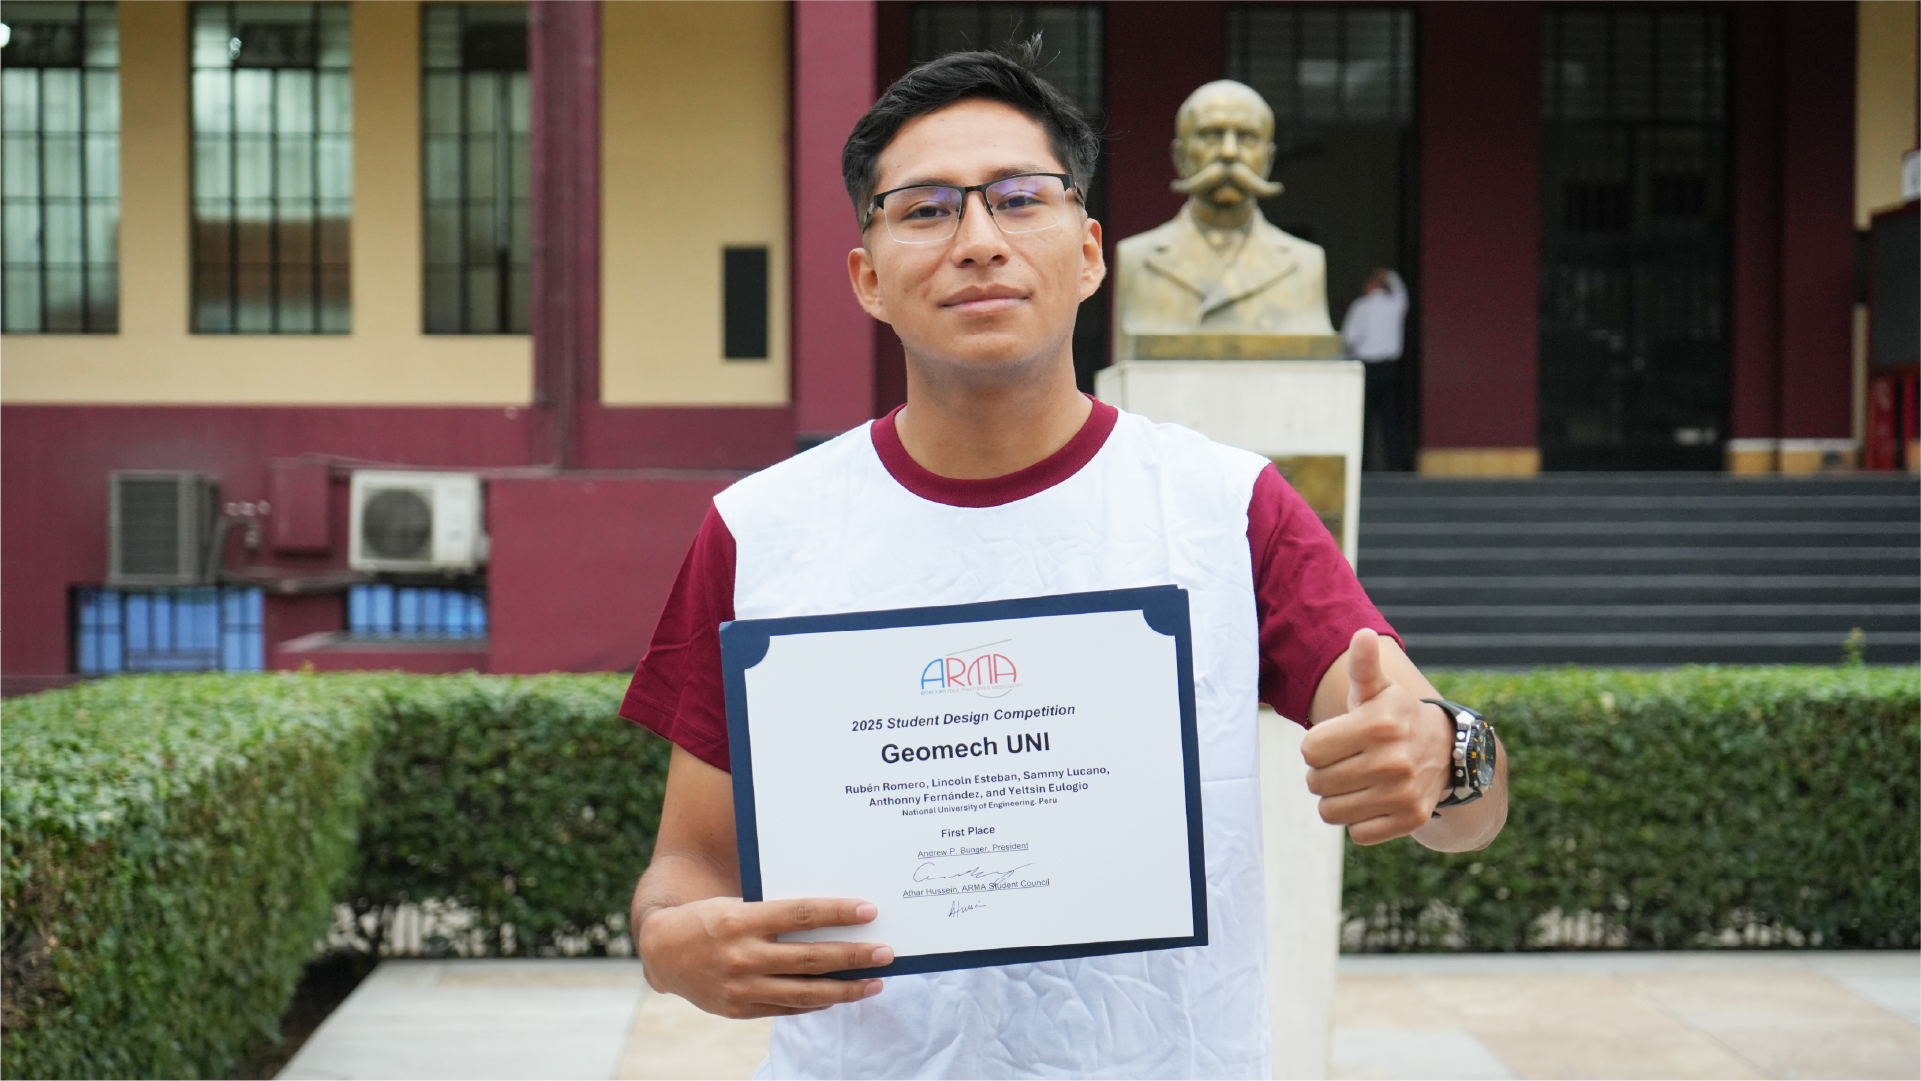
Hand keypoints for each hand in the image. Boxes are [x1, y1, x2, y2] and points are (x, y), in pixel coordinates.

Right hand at [638, 896, 891, 1018]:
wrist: (663, 951)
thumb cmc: (709, 917)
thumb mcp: (737, 904)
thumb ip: (776, 913)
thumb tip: (830, 916)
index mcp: (741, 920)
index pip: (801, 914)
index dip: (838, 913)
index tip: (870, 911)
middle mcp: (742, 956)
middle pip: (811, 957)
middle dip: (853, 955)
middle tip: (886, 953)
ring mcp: (741, 987)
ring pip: (805, 991)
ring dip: (845, 988)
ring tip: (875, 983)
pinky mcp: (740, 1009)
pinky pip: (788, 1008)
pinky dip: (816, 1002)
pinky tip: (840, 996)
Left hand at [1300, 628, 1454, 844]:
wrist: (1447, 752)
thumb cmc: (1395, 717)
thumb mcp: (1378, 689)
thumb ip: (1363, 665)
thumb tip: (1362, 634)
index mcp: (1377, 724)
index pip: (1309, 750)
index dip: (1316, 747)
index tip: (1337, 740)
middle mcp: (1392, 760)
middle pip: (1316, 782)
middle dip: (1323, 773)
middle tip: (1346, 762)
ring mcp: (1403, 793)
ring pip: (1331, 812)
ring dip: (1336, 799)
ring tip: (1356, 782)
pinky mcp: (1411, 819)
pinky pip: (1357, 833)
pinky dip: (1359, 821)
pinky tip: (1373, 800)